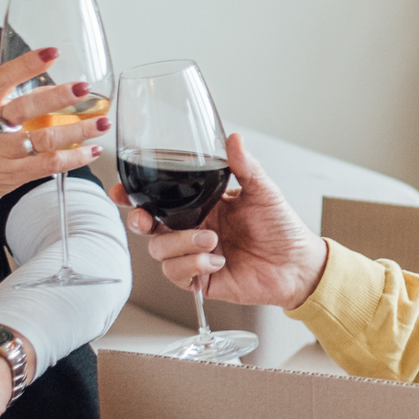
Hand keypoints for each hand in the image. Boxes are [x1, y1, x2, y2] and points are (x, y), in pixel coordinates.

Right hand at [0, 47, 110, 223]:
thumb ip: (6, 105)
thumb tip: (50, 92)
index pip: (2, 78)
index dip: (27, 64)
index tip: (52, 52)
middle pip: (26, 107)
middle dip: (59, 97)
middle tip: (84, 88)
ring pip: (45, 138)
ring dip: (78, 130)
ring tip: (101, 122)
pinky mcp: (10, 176)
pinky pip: (48, 165)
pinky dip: (74, 158)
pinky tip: (91, 151)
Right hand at [109, 132, 328, 308]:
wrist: (298, 264)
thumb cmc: (282, 227)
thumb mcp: (262, 191)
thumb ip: (245, 167)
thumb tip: (234, 138)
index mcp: (201, 205)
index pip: (157, 199)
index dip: (132, 196)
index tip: (120, 191)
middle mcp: (193, 229)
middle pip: (147, 227)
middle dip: (139, 222)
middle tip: (146, 220)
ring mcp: (195, 256)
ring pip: (159, 252)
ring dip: (182, 245)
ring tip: (212, 240)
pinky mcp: (201, 280)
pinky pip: (178, 275)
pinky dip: (195, 266)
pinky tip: (218, 261)